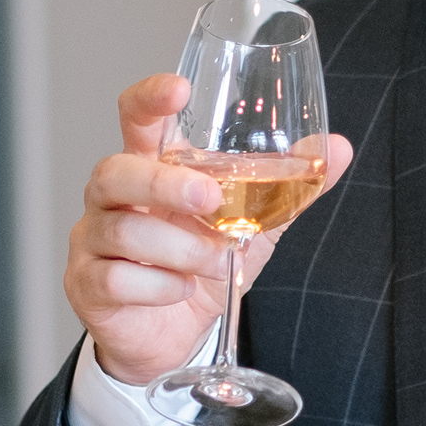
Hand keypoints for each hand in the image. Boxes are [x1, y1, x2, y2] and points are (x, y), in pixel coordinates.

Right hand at [63, 72, 350, 387]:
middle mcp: (112, 198)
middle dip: (164, 184)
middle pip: (114, 171)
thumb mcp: (251, 223)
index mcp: (149, 167)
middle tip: (211, 200)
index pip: (135, 118)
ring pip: (119, 230)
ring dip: (178, 247)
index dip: (150, 99)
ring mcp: (92, 241)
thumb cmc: (201, 265)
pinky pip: (115, 279)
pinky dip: (159, 286)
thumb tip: (338, 149)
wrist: (173, 336)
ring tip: (216, 261)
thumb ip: (287, 187)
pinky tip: (183, 289)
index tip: (179, 89)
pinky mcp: (88, 285)